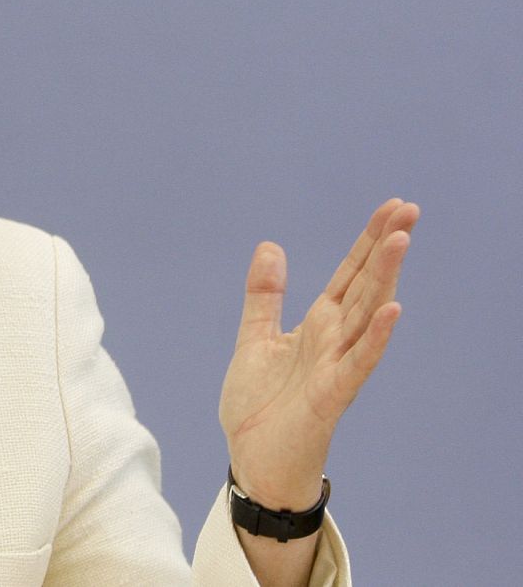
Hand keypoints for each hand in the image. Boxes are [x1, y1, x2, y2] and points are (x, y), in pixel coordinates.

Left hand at [218, 199, 418, 507]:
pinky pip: (357, 362)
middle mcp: (334, 340)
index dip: (368, 242)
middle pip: (366, 285)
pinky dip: (375, 337)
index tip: (393, 206)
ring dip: (384, 278)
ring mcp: (336, 366)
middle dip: (385, 248)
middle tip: (410, 208)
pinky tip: (392, 310)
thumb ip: (265, 296)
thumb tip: (271, 246)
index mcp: (318, 325)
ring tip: (401, 240)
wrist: (254, 459)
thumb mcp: (256, 338)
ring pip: (366, 314)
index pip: (350, 275)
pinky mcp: (331, 395)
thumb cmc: (261, 405)